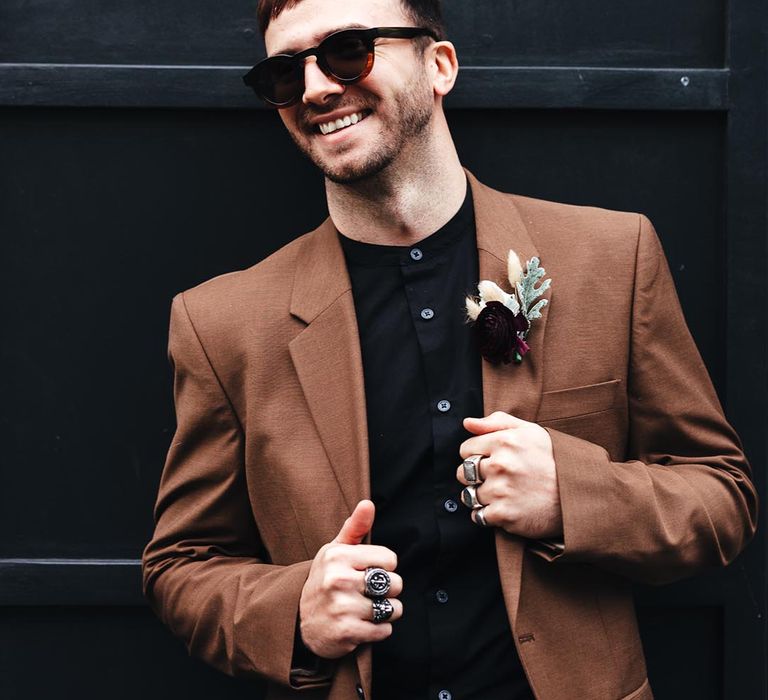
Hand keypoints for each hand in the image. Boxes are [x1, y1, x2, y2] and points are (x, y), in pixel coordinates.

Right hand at [298, 500, 402, 658]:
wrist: (298, 619)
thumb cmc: (325, 579)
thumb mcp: (335, 550)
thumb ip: (355, 527)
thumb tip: (368, 503)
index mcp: (338, 556)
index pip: (390, 559)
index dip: (383, 567)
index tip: (367, 571)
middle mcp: (339, 580)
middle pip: (395, 584)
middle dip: (387, 591)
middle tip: (367, 592)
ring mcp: (342, 607)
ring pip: (393, 609)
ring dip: (385, 612)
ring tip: (365, 608)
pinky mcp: (347, 632)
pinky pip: (385, 630)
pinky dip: (378, 630)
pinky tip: (361, 623)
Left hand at [457, 412, 562, 538]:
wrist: (581, 494)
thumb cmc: (555, 460)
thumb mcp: (530, 431)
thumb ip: (497, 422)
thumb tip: (467, 423)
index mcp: (505, 441)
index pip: (465, 449)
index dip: (477, 455)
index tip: (491, 460)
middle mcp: (500, 464)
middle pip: (464, 472)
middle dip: (476, 476)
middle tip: (497, 479)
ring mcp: (501, 491)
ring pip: (470, 495)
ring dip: (482, 497)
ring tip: (504, 494)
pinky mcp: (505, 515)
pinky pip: (478, 516)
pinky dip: (487, 515)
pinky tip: (505, 508)